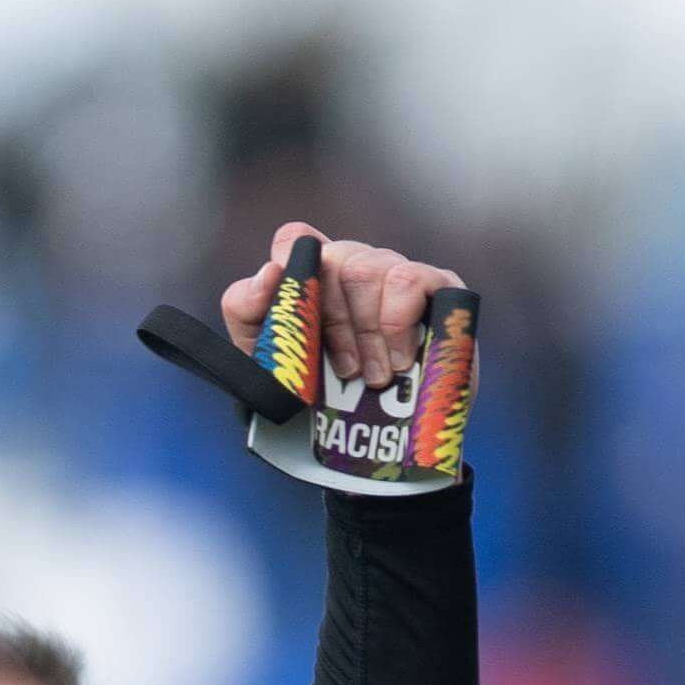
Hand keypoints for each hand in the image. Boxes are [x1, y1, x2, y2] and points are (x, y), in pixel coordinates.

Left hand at [220, 222, 459, 391]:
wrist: (376, 445)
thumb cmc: (320, 397)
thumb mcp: (269, 361)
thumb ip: (247, 313)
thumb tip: (270, 273)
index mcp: (314, 276)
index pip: (296, 239)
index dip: (290, 261)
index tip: (293, 307)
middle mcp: (355, 264)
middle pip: (334, 260)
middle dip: (334, 323)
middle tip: (344, 371)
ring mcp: (396, 271)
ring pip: (369, 270)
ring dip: (366, 331)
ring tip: (374, 377)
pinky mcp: (437, 285)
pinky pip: (408, 281)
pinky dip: (397, 325)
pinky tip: (401, 360)